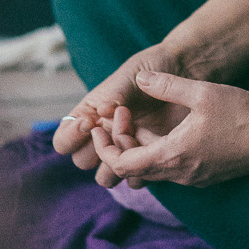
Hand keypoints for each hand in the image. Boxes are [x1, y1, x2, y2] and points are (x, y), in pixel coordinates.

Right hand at [53, 42, 188, 183]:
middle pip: (82, 162)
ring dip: (117, 165)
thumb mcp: (131, 76)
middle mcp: (103, 135)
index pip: (64, 141)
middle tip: (120, 128)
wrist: (184, 72)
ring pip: (106, 177)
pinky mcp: (147, 158)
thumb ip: (115, 95)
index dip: (71, 137)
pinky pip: (134, 180)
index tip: (90, 123)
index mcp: (90, 114)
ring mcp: (124, 148)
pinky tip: (154, 149)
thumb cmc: (152, 68)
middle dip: (97, 151)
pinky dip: (141, 172)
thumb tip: (101, 111)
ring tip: (137, 140)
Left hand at [88, 75, 248, 188]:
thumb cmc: (241, 112)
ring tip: (138, 121)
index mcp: (173, 155)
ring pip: (151, 170)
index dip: (105, 147)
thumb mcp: (202, 92)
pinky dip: (156, 153)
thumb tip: (139, 78)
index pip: (122, 165)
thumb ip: (167, 86)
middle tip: (121, 116)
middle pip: (133, 171)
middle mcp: (180, 174)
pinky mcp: (205, 176)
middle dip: (119, 144)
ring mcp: (193, 179)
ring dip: (138, 149)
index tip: (103, 123)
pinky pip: (169, 170)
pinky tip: (164, 131)